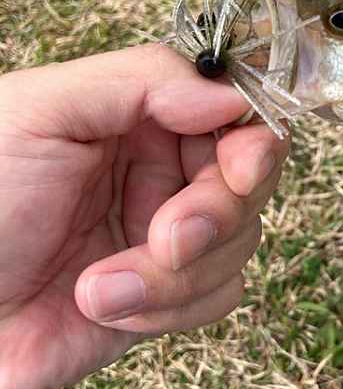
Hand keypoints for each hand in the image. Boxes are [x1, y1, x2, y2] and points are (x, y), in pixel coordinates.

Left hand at [0, 44, 288, 388]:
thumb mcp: (41, 111)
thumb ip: (138, 80)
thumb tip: (231, 93)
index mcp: (139, 117)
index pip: (233, 110)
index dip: (254, 138)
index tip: (241, 168)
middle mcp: (162, 170)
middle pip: (250, 179)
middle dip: (215, 215)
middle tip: (166, 238)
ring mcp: (168, 233)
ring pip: (240, 242)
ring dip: (173, 276)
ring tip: (96, 288)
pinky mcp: (167, 294)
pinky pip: (219, 296)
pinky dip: (166, 308)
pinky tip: (104, 308)